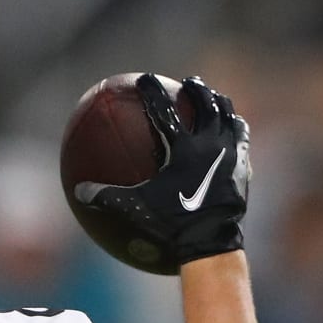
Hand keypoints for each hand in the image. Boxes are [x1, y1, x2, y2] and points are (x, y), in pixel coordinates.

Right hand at [75, 75, 249, 267]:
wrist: (211, 243)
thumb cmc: (171, 226)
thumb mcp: (134, 211)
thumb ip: (105, 197)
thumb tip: (78, 191)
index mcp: (182, 149)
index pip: (164, 110)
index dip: (152, 91)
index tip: (144, 78)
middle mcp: (209, 144)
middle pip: (205, 103)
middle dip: (196, 89)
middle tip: (188, 83)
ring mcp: (230, 153)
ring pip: (228, 115)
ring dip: (219, 103)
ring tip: (214, 98)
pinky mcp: (243, 166)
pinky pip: (242, 138)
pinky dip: (236, 128)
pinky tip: (234, 127)